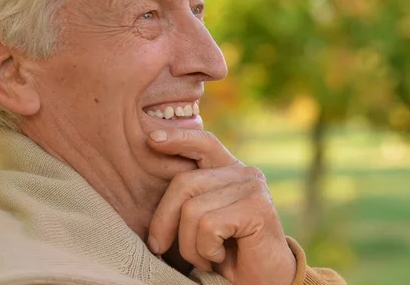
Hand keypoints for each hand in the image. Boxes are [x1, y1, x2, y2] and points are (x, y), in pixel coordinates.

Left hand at [146, 129, 296, 284]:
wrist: (264, 284)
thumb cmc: (227, 255)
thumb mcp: (201, 221)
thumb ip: (186, 200)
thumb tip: (146, 184)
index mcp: (229, 171)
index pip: (204, 143)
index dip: (178, 138)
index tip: (151, 141)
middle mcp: (244, 173)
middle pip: (184, 183)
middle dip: (162, 221)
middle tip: (160, 249)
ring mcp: (252, 187)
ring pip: (192, 210)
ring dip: (190, 245)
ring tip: (207, 256)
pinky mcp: (257, 207)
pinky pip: (208, 226)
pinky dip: (206, 250)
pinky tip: (220, 257)